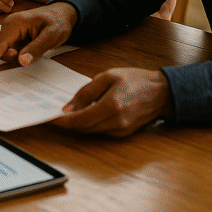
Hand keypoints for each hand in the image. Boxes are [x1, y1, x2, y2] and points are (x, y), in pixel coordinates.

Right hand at [0, 2, 76, 74]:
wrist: (62, 14)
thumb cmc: (58, 21)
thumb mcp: (52, 35)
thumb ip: (37, 48)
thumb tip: (21, 61)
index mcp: (15, 23)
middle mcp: (9, 27)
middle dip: (5, 59)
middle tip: (22, 61)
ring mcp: (11, 32)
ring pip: (5, 51)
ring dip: (14, 58)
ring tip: (34, 52)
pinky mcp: (15, 38)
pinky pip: (11, 50)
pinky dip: (16, 57)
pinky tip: (25, 57)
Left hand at [52, 68, 172, 136]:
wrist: (162, 92)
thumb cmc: (136, 80)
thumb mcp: (108, 77)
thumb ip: (86, 92)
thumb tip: (68, 108)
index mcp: (112, 106)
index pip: (80, 120)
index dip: (62, 121)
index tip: (49, 118)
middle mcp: (116, 122)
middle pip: (83, 128)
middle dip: (66, 124)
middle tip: (52, 116)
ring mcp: (121, 130)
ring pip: (91, 131)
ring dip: (77, 125)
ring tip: (64, 114)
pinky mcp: (123, 133)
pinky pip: (100, 131)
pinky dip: (90, 125)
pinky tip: (84, 115)